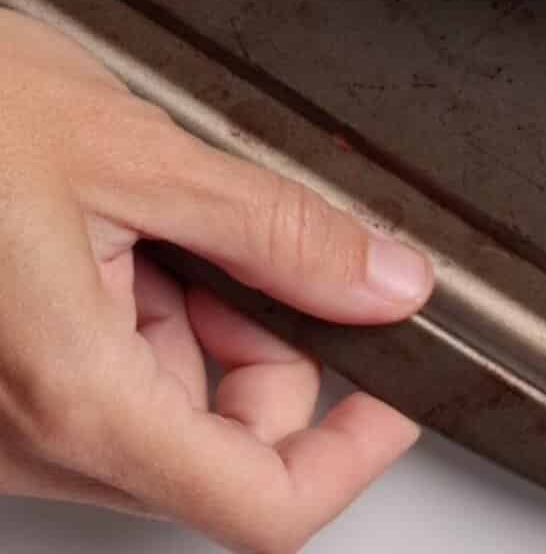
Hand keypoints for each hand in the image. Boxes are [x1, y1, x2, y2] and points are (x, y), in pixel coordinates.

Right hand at [0, 13, 431, 550]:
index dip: (350, 451)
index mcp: (78, 398)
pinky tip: (107, 226)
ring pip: (161, 411)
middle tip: (239, 231)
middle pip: (216, 451)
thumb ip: (278, 228)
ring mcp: (8, 426)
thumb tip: (384, 279)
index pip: (258, 505)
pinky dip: (136, 310)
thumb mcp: (141, 152)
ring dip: (192, 315)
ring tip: (142, 207)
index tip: (393, 387)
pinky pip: (100, 384)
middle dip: (260, 342)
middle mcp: (32, 440)